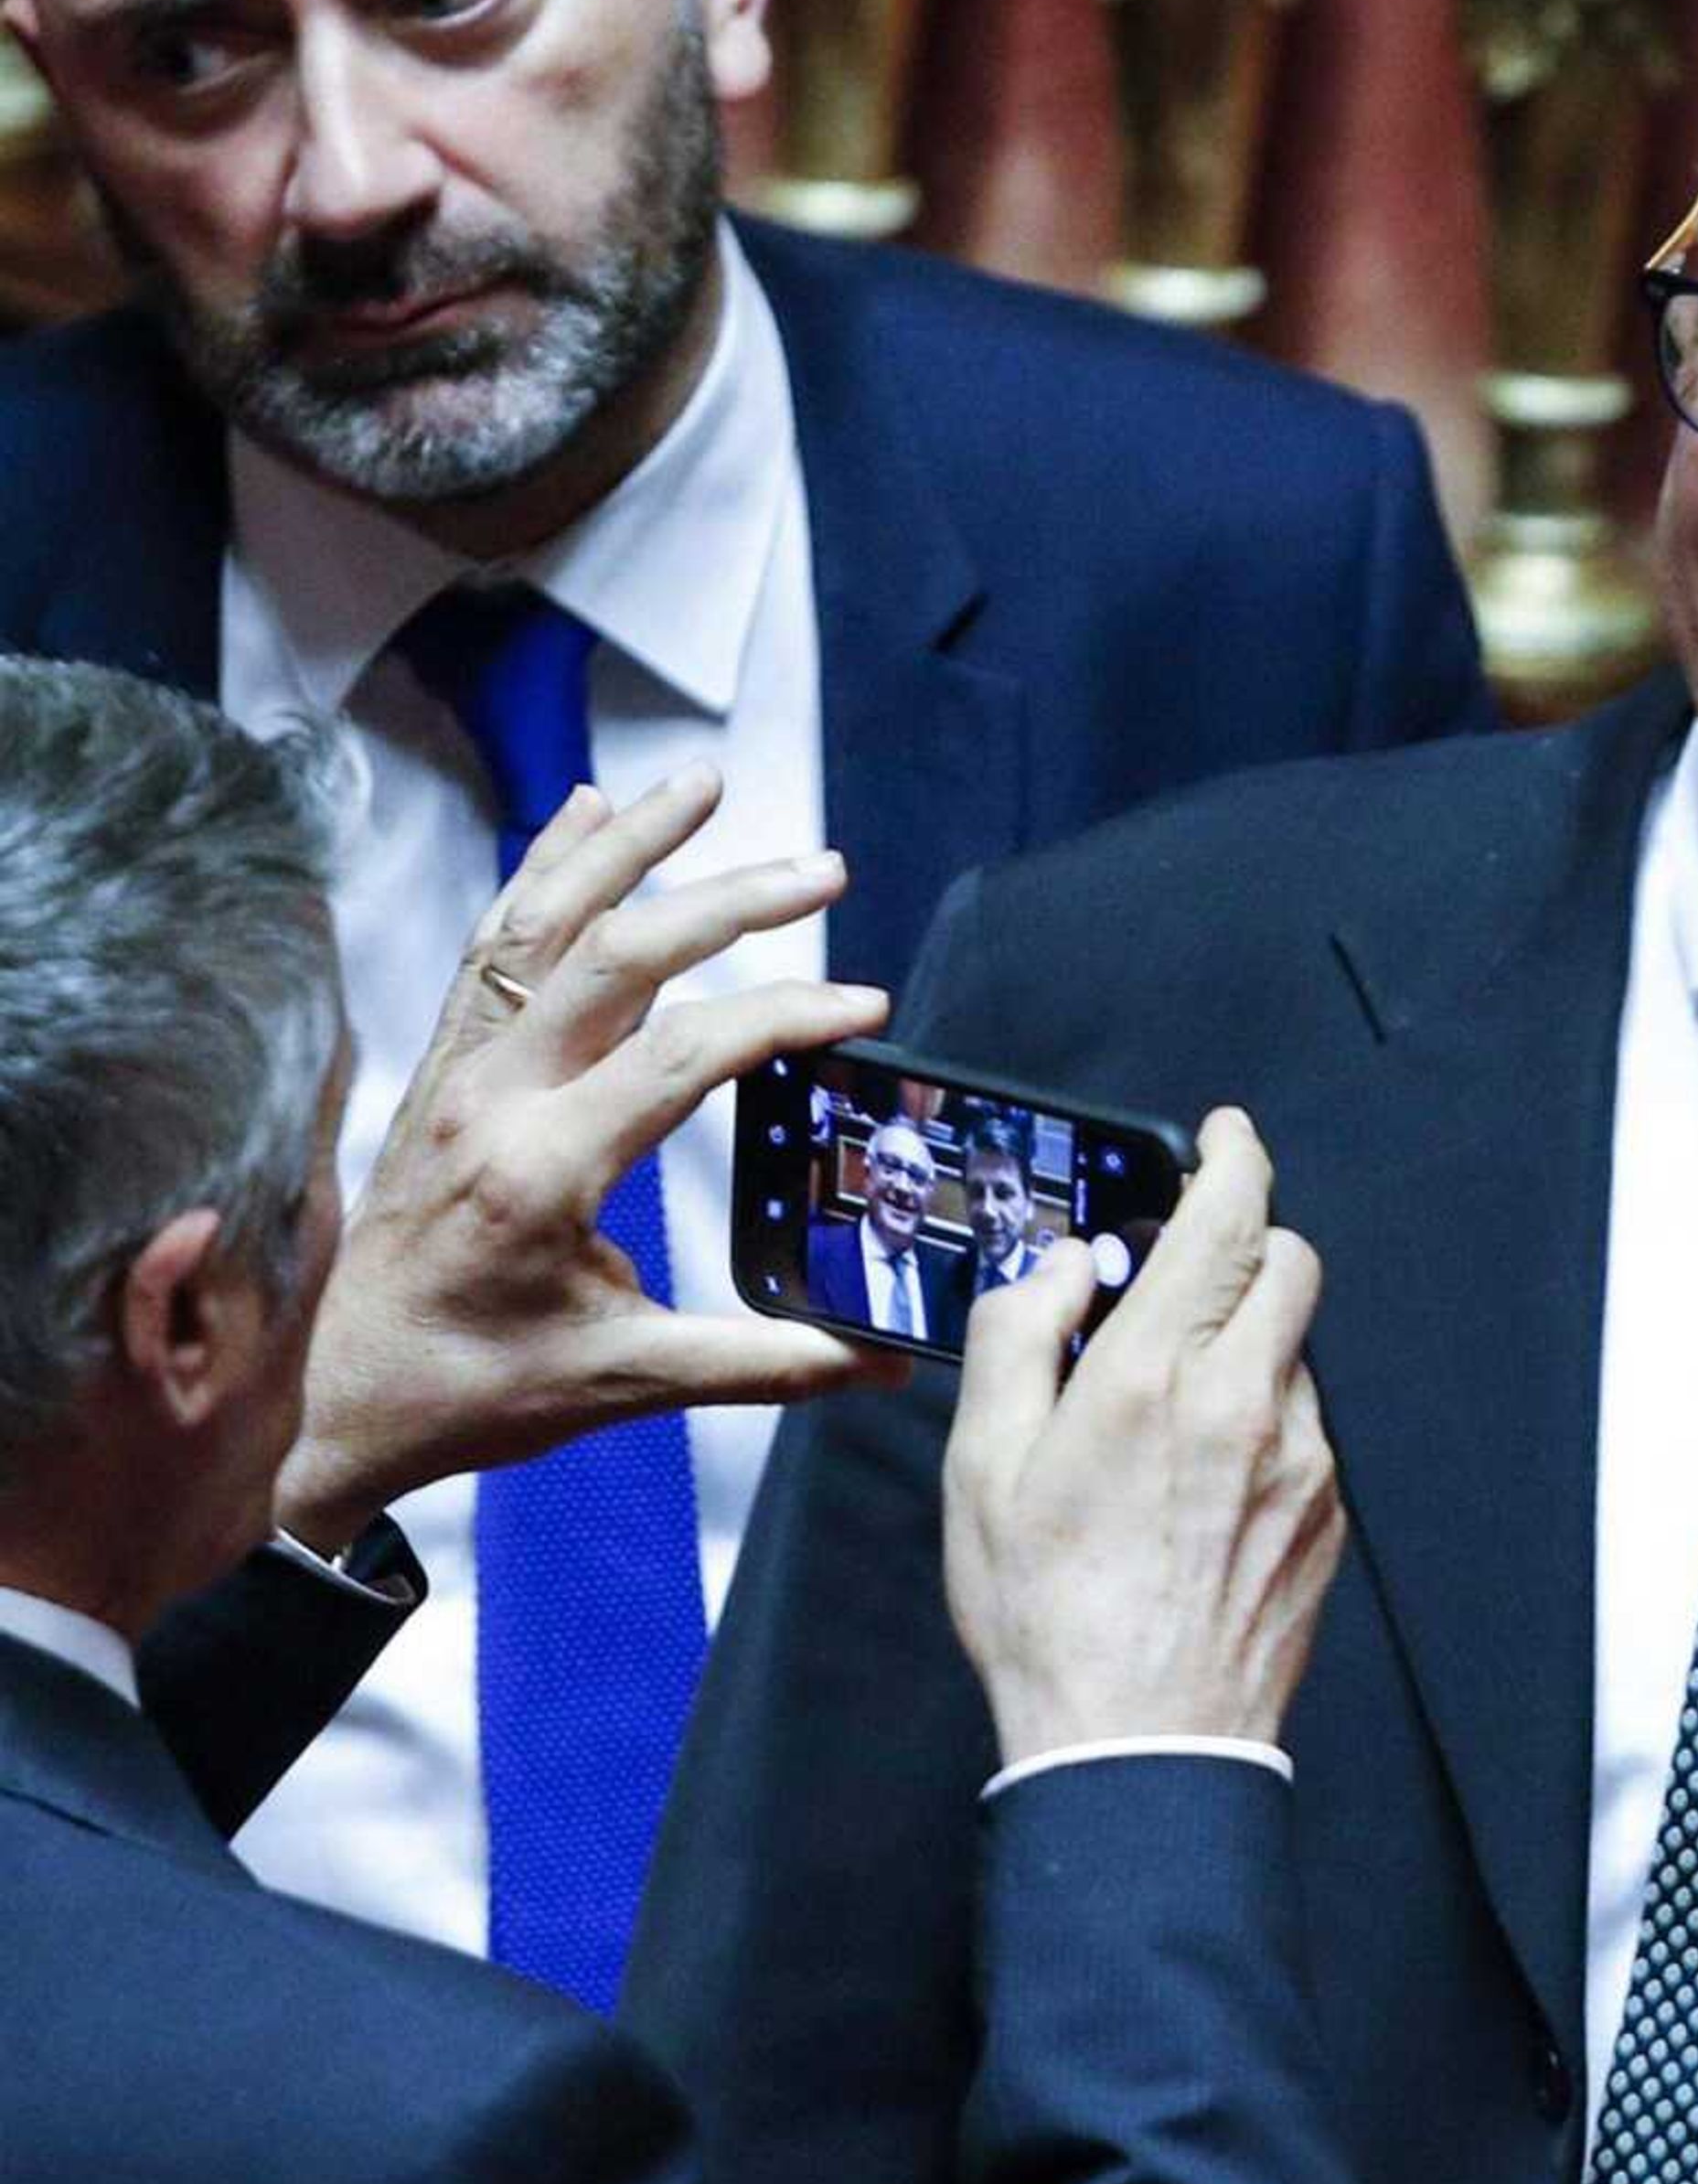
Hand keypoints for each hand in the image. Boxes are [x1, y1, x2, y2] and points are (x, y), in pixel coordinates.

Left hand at [272, 767, 898, 1552]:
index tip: (864, 1008)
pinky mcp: (441, 1068)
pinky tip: (589, 814)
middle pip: (620, 956)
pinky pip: (491, 944)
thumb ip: (762, 1360)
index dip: (787, 1016)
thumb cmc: (473, 1391)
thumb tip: (882, 1361)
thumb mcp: (625, 1383)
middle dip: (730, 900)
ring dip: (629, 846)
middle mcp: (492, 1098)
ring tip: (703, 785)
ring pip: (545, 924)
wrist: (329, 1399)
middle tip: (824, 871)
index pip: (687, 1054)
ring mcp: (457, 1073)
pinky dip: (543, 871)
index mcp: (543, 1170)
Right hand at [943, 1109, 1343, 1764]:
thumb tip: (1067, 1266)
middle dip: (1244, 1246)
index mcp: (1155, 1376)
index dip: (1234, 1156)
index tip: (1224, 1139)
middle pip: (1289, 1263)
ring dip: (1246, 1346)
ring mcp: (1301, 1459)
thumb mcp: (985, 1467)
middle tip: (1181, 1276)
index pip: (1229, 1216)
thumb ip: (1022, 1337)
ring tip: (1168, 1418)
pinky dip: (1262, 1420)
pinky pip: (1305, 1427)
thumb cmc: (1051, 1617)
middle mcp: (1247, 1402)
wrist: (1140, 1746)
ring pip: (1296, 1349)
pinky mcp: (1328, 1512)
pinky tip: (1200, 1483)